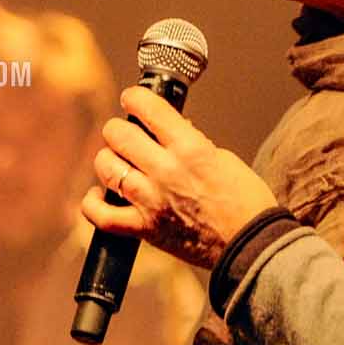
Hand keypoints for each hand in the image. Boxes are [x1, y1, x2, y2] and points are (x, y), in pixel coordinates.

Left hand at [83, 86, 276, 267]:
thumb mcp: (222, 158)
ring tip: (117, 162)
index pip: (147, 108)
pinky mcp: (144, 229)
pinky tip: (99, 194)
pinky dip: (93, 203)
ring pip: (106, 168)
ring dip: (108, 160)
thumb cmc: (244, 201)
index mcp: (190, 149)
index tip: (131, 99)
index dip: (133, 98)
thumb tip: (164, 131)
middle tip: (125, 133)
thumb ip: (190, 143)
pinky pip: (100, 215)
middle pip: (118, 134)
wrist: (251, 246)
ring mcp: (151, 201)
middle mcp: (166, 171)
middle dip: (118, 129)